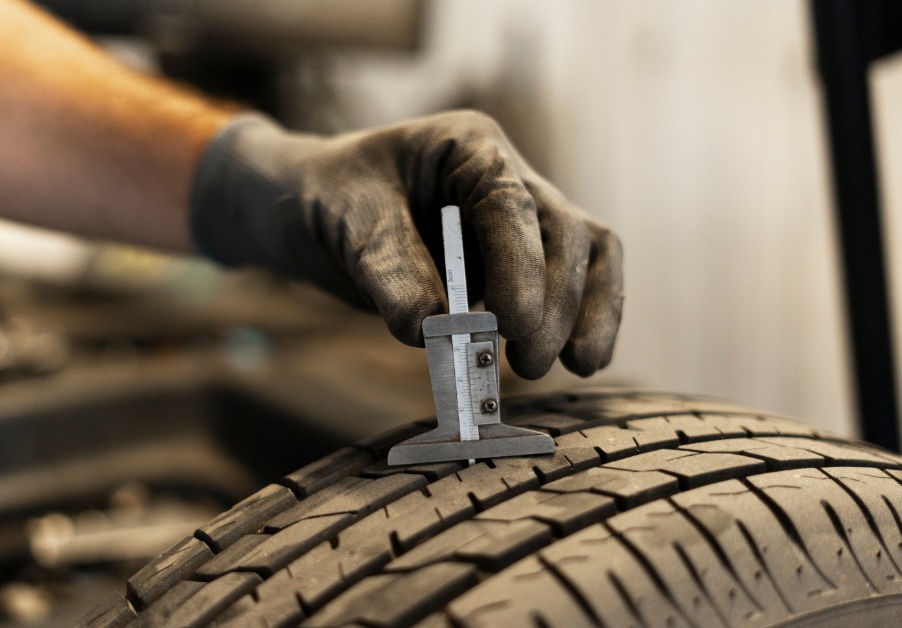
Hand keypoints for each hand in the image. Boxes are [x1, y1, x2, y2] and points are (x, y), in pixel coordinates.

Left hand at [189, 110, 622, 378]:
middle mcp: (507, 176)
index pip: (511, 202)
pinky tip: (584, 360)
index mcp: (467, 146)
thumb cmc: (330, 198)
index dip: (521, 265)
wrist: (313, 211)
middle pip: (563, 232)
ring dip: (586, 312)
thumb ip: (389, 270)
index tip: (514, 324)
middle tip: (529, 361)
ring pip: (586, 254)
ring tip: (575, 366)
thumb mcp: (348, 222)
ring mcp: (522, 219)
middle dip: (555, 301)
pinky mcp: (521, 262)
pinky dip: (587, 319)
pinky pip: (575, 284)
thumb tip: (430, 330)